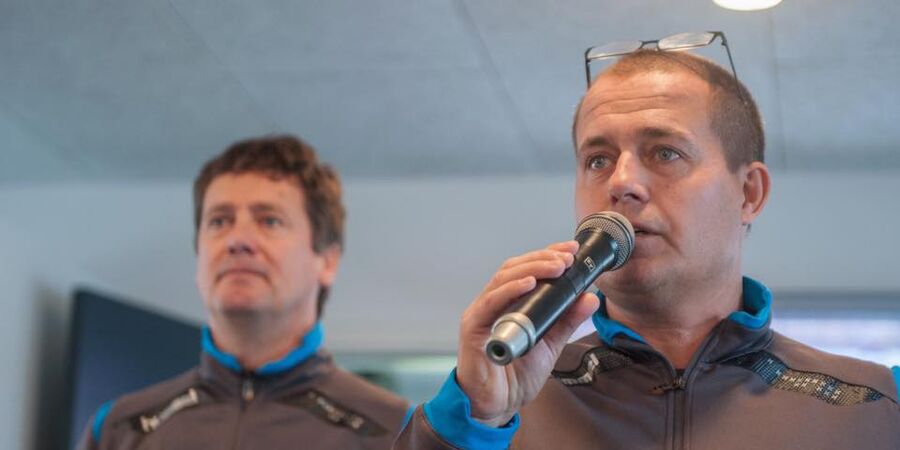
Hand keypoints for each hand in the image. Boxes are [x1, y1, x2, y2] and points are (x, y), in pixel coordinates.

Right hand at [456, 241, 599, 426]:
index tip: (571, 251)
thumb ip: (567, 321)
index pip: (526, 269)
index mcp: (508, 304)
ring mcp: (481, 313)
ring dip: (531, 268)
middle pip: (514, 268)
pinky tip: (528, 282)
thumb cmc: (516, 375)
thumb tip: (590, 297)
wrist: (498, 405)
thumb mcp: (550, 344)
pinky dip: (510, 289)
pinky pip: (490, 302)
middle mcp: (492, 303)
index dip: (546, 256)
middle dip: (542, 258)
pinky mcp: (473, 328)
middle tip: (567, 257)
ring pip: (503, 278)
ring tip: (555, 266)